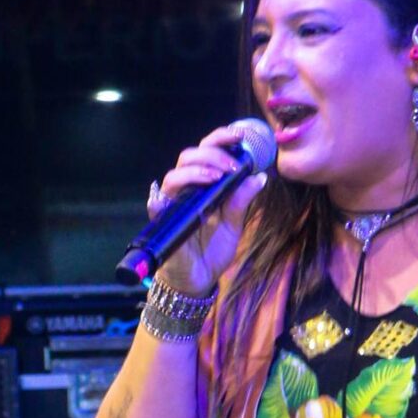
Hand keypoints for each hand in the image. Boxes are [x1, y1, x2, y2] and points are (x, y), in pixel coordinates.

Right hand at [146, 125, 269, 295]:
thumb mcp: (234, 224)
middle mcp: (187, 189)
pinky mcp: (162, 222)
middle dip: (212, 154)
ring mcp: (173, 204)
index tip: (240, 137)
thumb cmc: (213, 251)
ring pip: (174, 175)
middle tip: (232, 166)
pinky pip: (156, 204)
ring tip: (216, 178)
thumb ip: (242, 201)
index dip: (220, 139)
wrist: (200, 280)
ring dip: (196, 171)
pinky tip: (171, 198)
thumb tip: (260, 176)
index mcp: (204, 184)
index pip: (208, 152)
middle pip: (189, 156)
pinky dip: (161, 198)